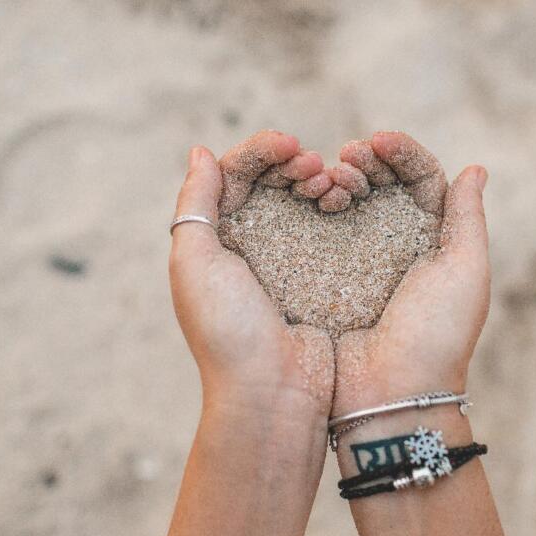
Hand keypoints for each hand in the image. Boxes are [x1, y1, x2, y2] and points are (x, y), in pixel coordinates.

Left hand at [169, 131, 334, 419]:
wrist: (273, 391)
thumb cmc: (227, 330)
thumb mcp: (194, 262)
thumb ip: (195, 204)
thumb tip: (200, 152)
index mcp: (214, 240)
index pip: (235, 175)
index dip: (259, 151)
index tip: (289, 144)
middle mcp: (248, 246)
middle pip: (270, 183)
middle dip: (290, 162)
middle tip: (311, 164)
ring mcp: (286, 261)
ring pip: (300, 201)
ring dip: (314, 179)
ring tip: (328, 180)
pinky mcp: (318, 276)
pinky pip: (326, 228)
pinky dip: (333, 205)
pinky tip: (342, 199)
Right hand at [333, 132, 489, 414]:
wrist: (390, 392)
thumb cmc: (436, 334)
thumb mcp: (465, 271)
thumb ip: (467, 218)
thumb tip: (475, 168)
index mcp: (435, 241)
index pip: (422, 180)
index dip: (402, 154)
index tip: (379, 139)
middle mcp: (398, 246)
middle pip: (383, 186)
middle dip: (368, 161)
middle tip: (349, 154)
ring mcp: (360, 261)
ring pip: (350, 202)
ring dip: (341, 177)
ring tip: (330, 175)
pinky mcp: (328, 276)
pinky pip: (322, 230)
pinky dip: (318, 205)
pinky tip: (314, 195)